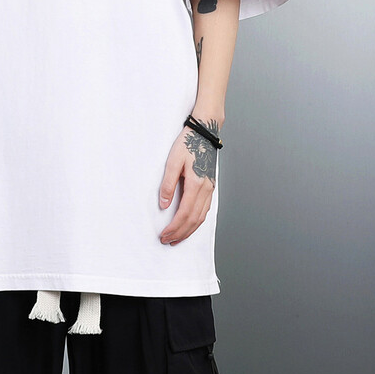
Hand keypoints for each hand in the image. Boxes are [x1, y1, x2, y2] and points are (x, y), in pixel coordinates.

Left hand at [158, 117, 219, 244]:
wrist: (205, 132)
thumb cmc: (188, 144)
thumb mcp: (172, 162)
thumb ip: (167, 184)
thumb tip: (163, 205)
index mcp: (196, 184)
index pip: (184, 213)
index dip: (174, 228)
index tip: (164, 235)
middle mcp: (206, 189)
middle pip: (194, 220)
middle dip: (180, 233)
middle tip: (167, 241)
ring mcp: (210, 189)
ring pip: (201, 217)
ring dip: (189, 231)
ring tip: (177, 238)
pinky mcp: (211, 187)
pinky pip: (206, 210)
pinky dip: (197, 222)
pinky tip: (190, 225)